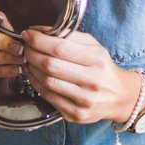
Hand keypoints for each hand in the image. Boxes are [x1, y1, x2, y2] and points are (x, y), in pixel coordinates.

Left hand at [21, 29, 141, 124]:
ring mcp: (84, 100)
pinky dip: (36, 83)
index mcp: (97, 60)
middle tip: (24, 47)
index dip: (39, 40)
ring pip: (47, 82)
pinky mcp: (76, 114)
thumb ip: (69, 36)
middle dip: (31, 53)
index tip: (28, 34)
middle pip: (51, 65)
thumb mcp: (93, 46)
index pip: (60, 48)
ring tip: (27, 59)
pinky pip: (49, 97)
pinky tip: (33, 74)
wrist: (120, 96)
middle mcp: (92, 81)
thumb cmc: (102, 67)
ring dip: (31, 68)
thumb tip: (39, 30)